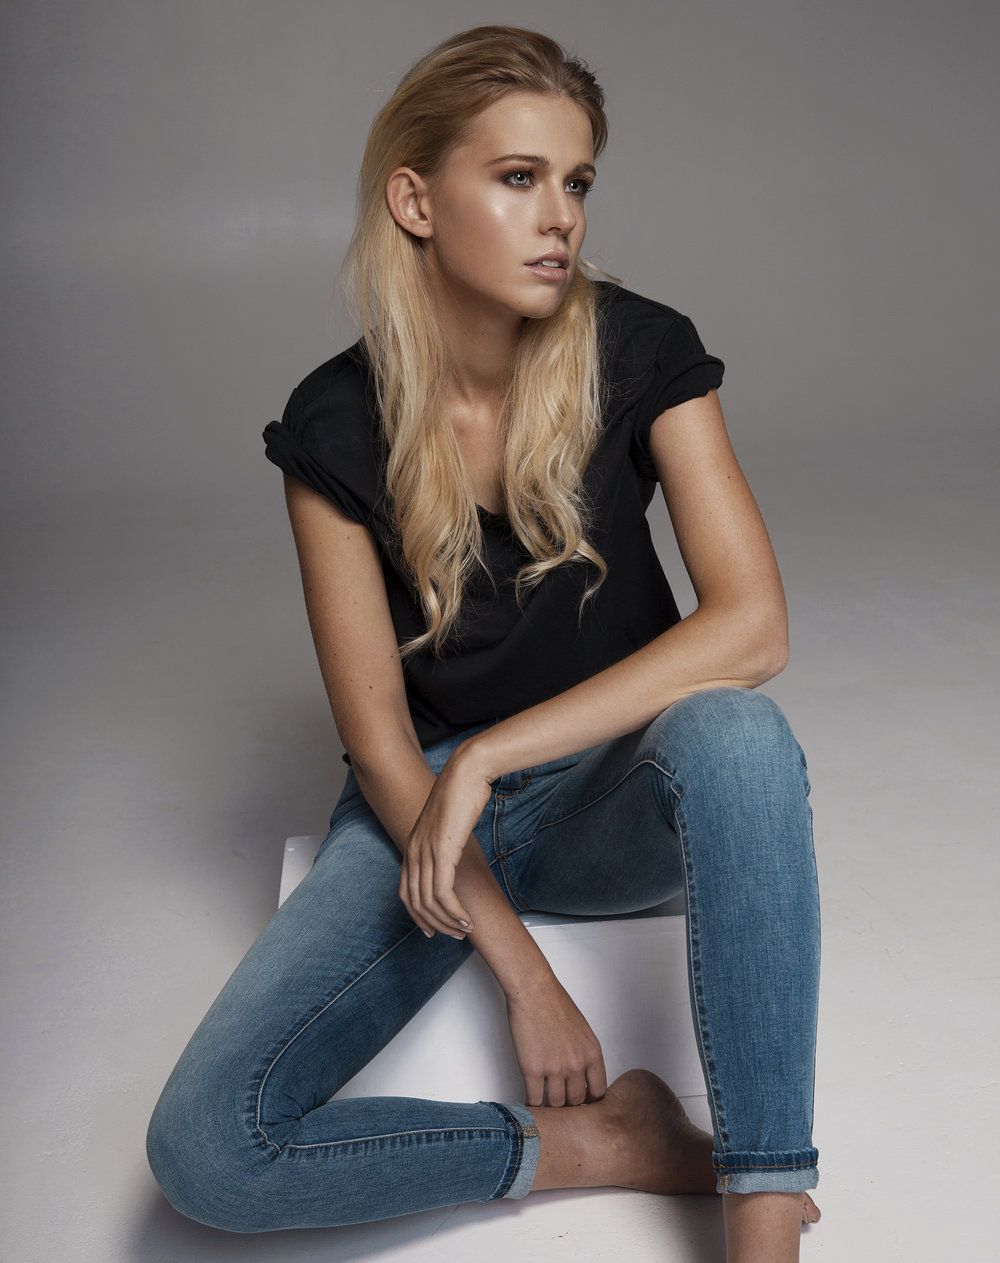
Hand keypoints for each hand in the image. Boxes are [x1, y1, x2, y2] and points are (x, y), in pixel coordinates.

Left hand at [398, 749, 493, 938]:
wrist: (467, 773)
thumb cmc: (462, 794)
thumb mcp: (447, 823)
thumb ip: (443, 841)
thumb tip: (451, 854)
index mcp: (412, 845)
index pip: (406, 892)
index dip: (418, 916)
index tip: (434, 929)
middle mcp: (414, 851)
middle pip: (415, 902)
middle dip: (435, 924)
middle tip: (456, 935)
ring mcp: (426, 852)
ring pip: (429, 902)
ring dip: (448, 921)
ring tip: (465, 930)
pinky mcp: (442, 852)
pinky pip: (443, 893)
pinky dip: (454, 911)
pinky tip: (467, 918)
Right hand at [505, 971, 607, 1107]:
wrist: (533, 990)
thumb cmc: (555, 1004)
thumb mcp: (582, 1030)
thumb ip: (584, 1054)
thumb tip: (580, 1076)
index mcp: (592, 1054)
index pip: (599, 1092)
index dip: (590, 1101)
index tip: (582, 1103)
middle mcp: (577, 1064)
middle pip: (577, 1101)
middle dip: (570, 1105)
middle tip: (562, 1106)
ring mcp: (555, 1069)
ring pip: (556, 1104)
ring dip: (551, 1107)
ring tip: (546, 1108)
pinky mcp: (533, 1070)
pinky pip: (535, 1100)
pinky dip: (532, 1106)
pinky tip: (530, 1105)